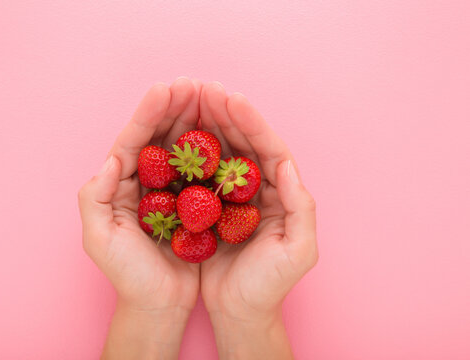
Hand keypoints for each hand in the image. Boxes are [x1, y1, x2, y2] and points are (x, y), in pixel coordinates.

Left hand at [78, 78, 201, 358]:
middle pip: (159, 136)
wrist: (158, 303)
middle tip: (194, 83)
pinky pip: (205, 171)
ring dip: (196, 121)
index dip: (149, 113)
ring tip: (211, 96)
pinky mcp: (193, 204)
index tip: (167, 88)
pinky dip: (215, 150)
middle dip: (175, 108)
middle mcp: (144, 182)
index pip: (133, 140)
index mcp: (119, 184)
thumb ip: (94, 197)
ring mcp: (171, 191)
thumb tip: (111, 157)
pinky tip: (227, 133)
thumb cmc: (127, 275)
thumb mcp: (99, 239)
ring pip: (183, 148)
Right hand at [199, 82, 318, 358]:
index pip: (268, 148)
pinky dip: (190, 153)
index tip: (230, 98)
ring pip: (220, 152)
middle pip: (243, 142)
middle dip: (225, 114)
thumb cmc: (271, 285)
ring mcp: (233, 195)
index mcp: (282, 192)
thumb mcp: (298, 251)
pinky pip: (200, 172)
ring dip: (206, 125)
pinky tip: (175, 137)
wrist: (241, 311)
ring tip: (189, 99)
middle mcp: (259, 188)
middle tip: (204, 88)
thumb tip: (288, 164)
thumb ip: (301, 207)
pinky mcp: (211, 206)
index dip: (250, 121)